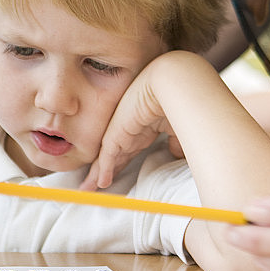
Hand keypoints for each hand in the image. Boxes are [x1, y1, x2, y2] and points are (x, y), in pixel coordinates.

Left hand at [79, 57, 182, 190]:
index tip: (118, 172)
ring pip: (107, 157)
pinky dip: (104, 170)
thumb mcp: (179, 126)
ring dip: (97, 173)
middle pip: (116, 153)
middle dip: (106, 168)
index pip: (131, 147)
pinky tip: (100, 183)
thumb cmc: (181, 100)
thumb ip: (176, 141)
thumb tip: (176, 153)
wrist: (171, 83)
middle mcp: (132, 128)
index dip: (124, 160)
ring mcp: (123, 130)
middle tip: (94, 183)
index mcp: (145, 124)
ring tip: (88, 188)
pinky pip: (107, 157)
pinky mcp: (117, 134)